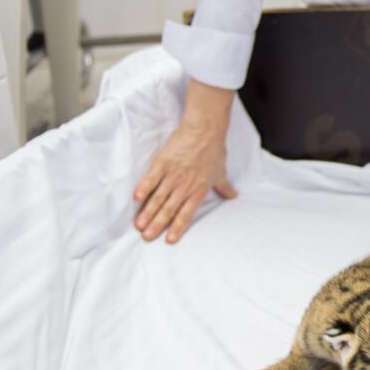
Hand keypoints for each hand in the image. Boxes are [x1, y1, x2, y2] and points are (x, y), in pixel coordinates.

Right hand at [132, 79, 237, 243]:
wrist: (205, 129)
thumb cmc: (213, 150)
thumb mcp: (221, 171)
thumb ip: (224, 187)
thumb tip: (233, 196)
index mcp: (198, 190)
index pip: (186, 213)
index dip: (178, 227)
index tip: (169, 240)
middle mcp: (184, 186)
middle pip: (169, 209)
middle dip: (157, 224)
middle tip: (146, 237)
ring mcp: (172, 174)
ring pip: (158, 197)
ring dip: (148, 212)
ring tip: (138, 225)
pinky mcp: (163, 162)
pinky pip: (151, 178)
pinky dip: (144, 187)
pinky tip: (136, 198)